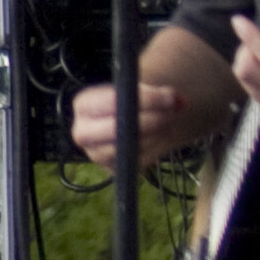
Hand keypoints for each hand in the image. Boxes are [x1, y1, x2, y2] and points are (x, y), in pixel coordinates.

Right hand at [67, 78, 191, 166]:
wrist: (128, 122)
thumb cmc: (131, 102)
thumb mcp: (141, 90)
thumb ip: (158, 93)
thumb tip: (176, 100)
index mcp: (83, 105)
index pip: (111, 102)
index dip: (144, 100)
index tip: (169, 98)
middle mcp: (83, 131)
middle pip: (116, 129)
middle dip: (149, 121)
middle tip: (172, 114)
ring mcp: (96, 154)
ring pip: (130, 146)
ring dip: (156, 134)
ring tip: (167, 123)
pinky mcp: (112, 169)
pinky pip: (138, 160)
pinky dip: (155, 148)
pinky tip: (158, 137)